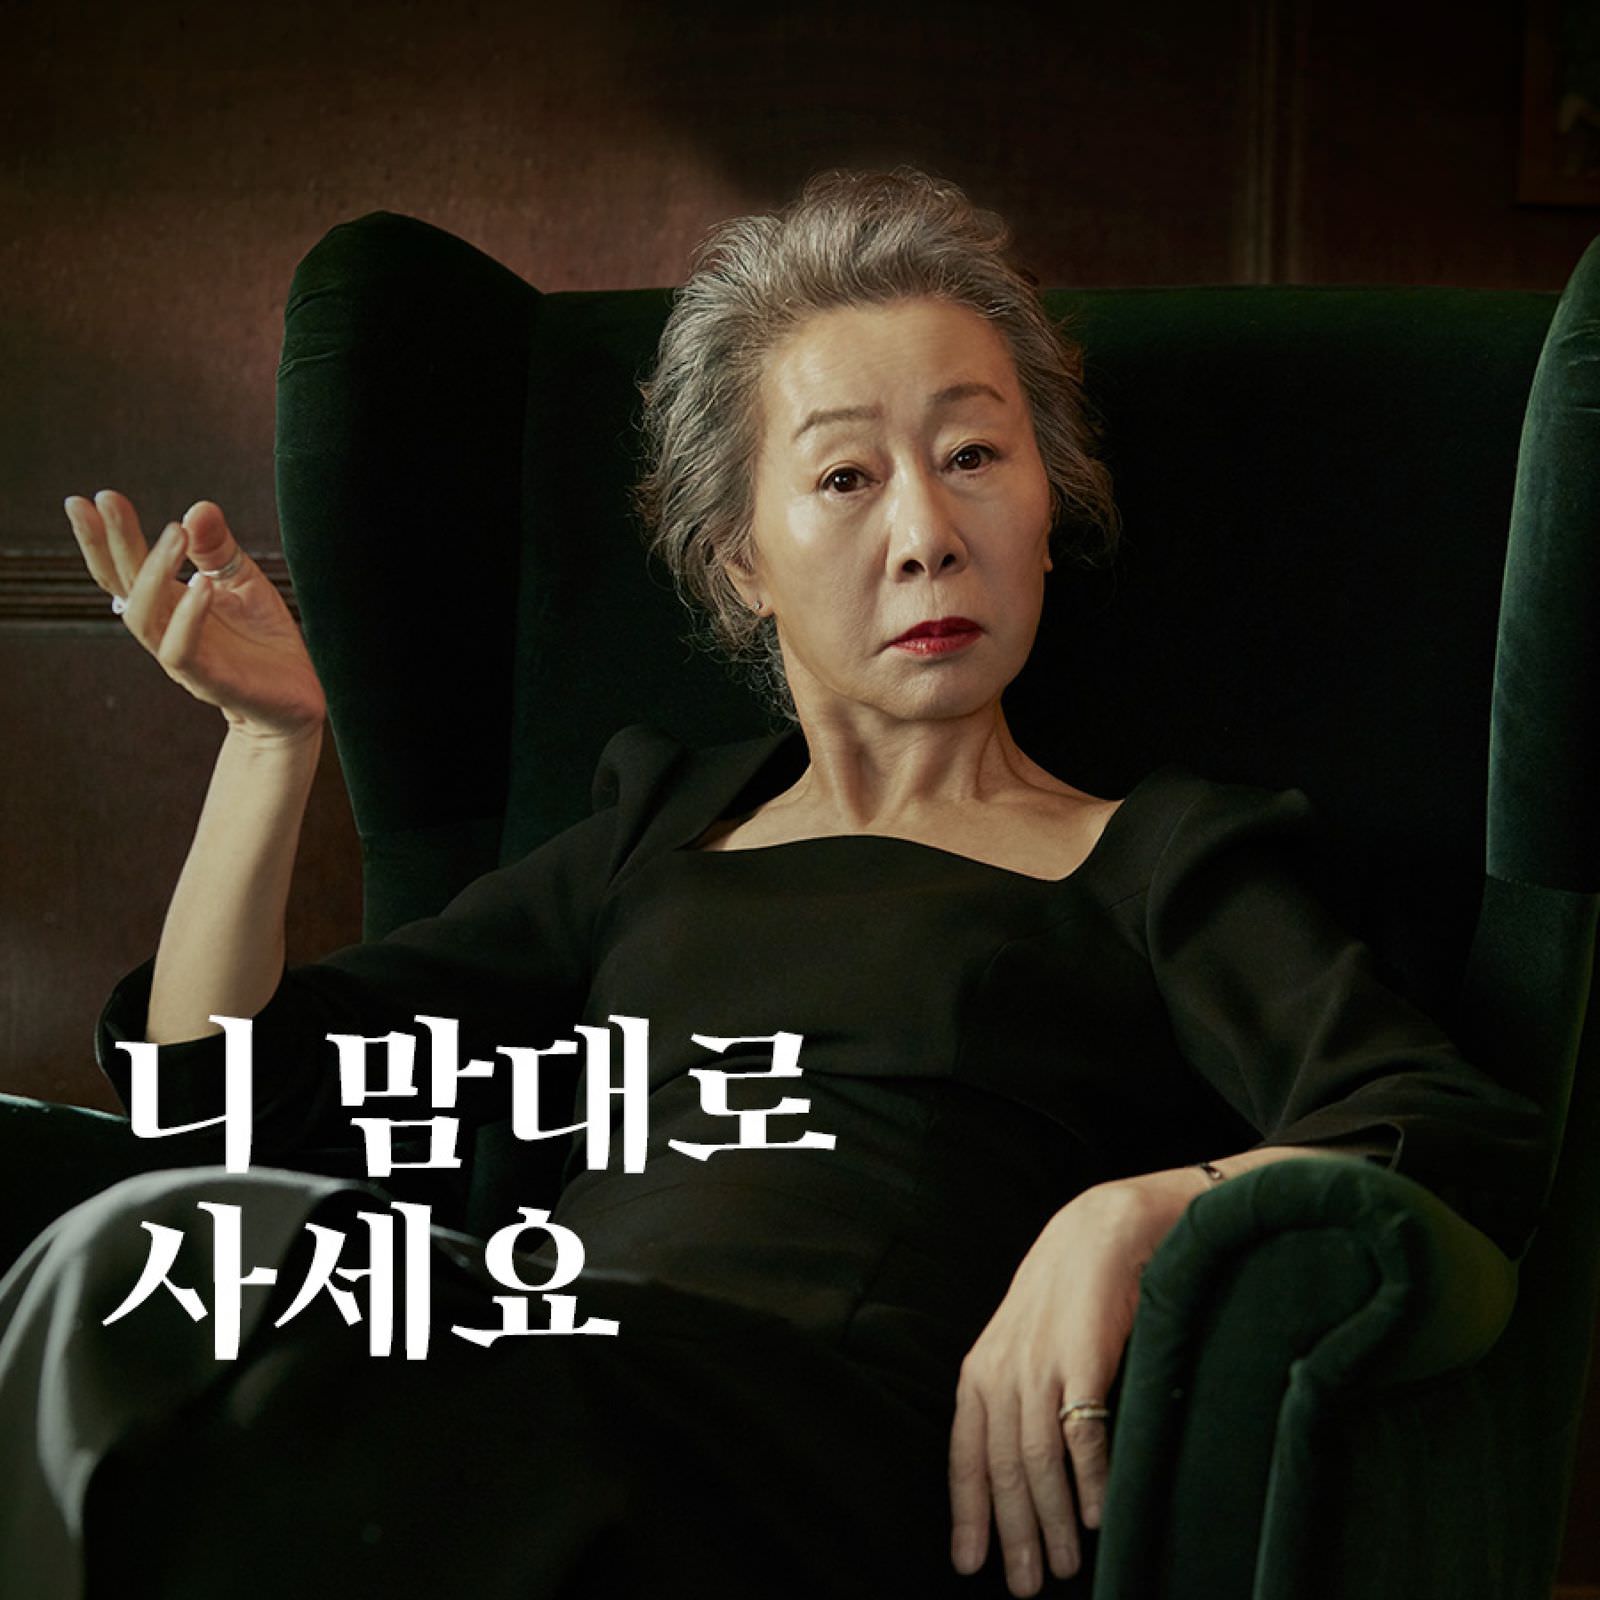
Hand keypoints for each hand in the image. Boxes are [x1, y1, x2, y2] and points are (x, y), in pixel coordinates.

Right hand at [66, 488, 326, 745]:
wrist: (297, 698)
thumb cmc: (264, 640)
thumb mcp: (243, 582)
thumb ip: (218, 548)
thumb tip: (198, 507)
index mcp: (168, 606)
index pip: (123, 569)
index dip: (103, 537)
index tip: (91, 497)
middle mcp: (166, 630)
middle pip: (122, 585)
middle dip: (111, 542)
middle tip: (107, 499)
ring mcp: (184, 659)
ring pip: (144, 616)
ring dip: (154, 571)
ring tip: (175, 532)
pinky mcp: (212, 681)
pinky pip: (183, 650)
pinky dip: (190, 616)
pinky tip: (202, 586)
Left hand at [948, 1173, 1200, 1594]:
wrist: (1106, 1226)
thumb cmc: (1068, 1286)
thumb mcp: (1023, 1335)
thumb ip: (1016, 1389)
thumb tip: (1022, 1463)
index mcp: (982, 1367)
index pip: (965, 1453)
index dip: (967, 1511)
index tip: (968, 1563)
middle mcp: (1003, 1370)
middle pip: (1001, 1469)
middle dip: (1011, 1534)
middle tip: (1023, 1585)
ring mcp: (1042, 1365)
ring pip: (1037, 1462)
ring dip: (1051, 1522)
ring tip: (1061, 1567)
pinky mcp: (1083, 1361)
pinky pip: (1082, 1437)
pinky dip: (1090, 1484)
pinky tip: (1098, 1517)